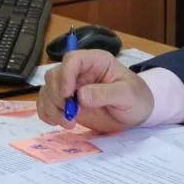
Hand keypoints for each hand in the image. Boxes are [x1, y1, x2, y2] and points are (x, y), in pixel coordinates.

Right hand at [37, 49, 153, 132]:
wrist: (136, 114)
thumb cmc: (136, 98)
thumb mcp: (127, 95)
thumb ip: (106, 94)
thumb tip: (81, 96)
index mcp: (96, 62)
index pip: (73, 59)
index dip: (65, 75)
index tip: (67, 95)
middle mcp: (80, 71)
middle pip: (55, 75)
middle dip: (57, 96)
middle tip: (71, 115)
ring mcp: (71, 87)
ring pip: (48, 90)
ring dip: (52, 108)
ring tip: (68, 123)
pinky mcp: (66, 102)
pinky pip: (47, 103)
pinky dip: (46, 113)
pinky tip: (57, 123)